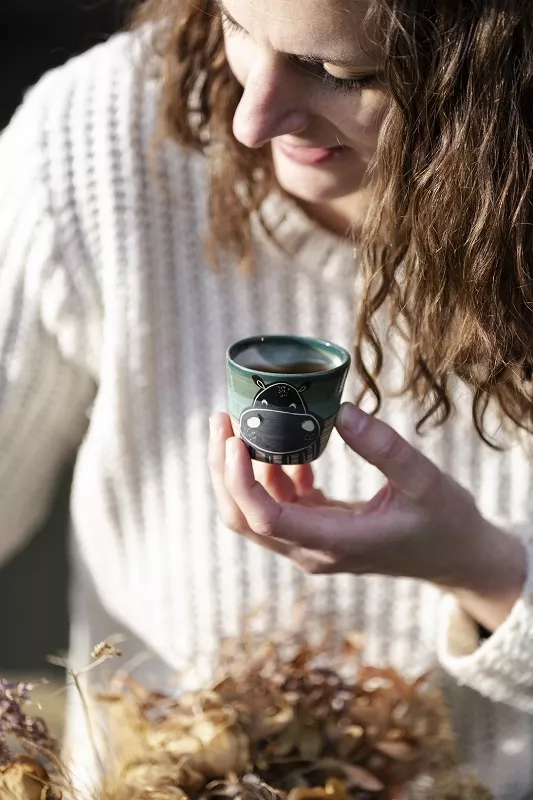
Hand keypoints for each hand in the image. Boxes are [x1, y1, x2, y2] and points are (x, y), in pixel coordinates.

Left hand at [209, 404, 526, 630]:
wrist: (454, 556)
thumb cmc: (445, 521)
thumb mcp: (425, 480)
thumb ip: (384, 448)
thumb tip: (341, 410)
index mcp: (335, 542)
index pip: (266, 517)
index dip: (239, 480)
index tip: (234, 437)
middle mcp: (313, 551)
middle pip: (245, 518)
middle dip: (223, 471)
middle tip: (222, 419)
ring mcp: (312, 545)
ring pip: (254, 513)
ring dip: (238, 471)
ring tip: (238, 422)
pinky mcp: (317, 532)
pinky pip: (278, 505)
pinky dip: (269, 475)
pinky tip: (284, 446)